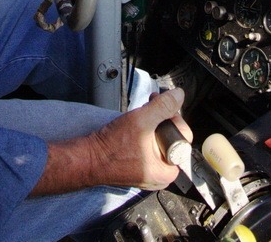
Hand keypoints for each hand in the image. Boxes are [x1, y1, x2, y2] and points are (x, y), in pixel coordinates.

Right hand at [32, 88, 191, 194]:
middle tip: (151, 107)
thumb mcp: (141, 121)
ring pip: (160, 140)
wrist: (87, 158)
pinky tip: (136, 124)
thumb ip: (163, 107)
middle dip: (162, 119)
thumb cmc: (111, 148)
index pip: (183, 138)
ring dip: (153, 123)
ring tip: (142, 114)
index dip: (173, 118)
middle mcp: (161, 175)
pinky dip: (145, 132)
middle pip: (172, 138)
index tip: (161, 109)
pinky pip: (149, 145)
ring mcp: (149, 172)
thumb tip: (178, 96)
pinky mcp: (138, 166)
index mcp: (168, 172)